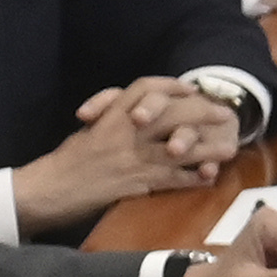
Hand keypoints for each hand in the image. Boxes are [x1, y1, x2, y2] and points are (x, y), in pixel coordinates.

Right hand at [10, 79, 238, 229]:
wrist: (48, 189)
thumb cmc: (64, 163)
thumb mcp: (87, 131)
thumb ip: (110, 118)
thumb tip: (134, 114)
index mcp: (111, 115)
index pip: (146, 88)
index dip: (172, 87)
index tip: (191, 89)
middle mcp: (125, 131)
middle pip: (171, 113)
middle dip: (200, 113)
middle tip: (224, 115)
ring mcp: (131, 157)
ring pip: (178, 148)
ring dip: (206, 148)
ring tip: (229, 149)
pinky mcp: (135, 183)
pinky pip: (170, 179)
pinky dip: (190, 179)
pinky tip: (207, 179)